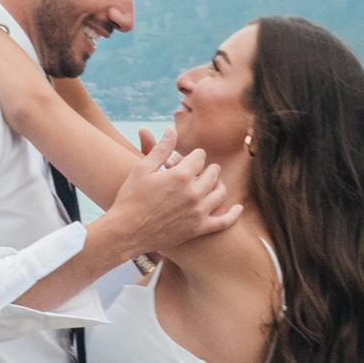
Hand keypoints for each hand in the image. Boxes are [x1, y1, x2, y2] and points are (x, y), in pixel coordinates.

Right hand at [95, 133, 241, 265]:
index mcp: (180, 175)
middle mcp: (194, 193)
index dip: (193, 156)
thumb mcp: (142, 168)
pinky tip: (238, 208)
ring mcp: (198, 212)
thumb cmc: (130, 198)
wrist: (125, 232)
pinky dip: (233, 214)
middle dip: (206, 168)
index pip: (200, 157)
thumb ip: (161, 149)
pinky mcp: (198, 229)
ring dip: (217, 185)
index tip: (187, 159)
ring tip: (211, 184)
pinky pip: (224, 222)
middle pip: (213, 173)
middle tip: (199, 170)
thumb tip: (172, 130)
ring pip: (220, 193)